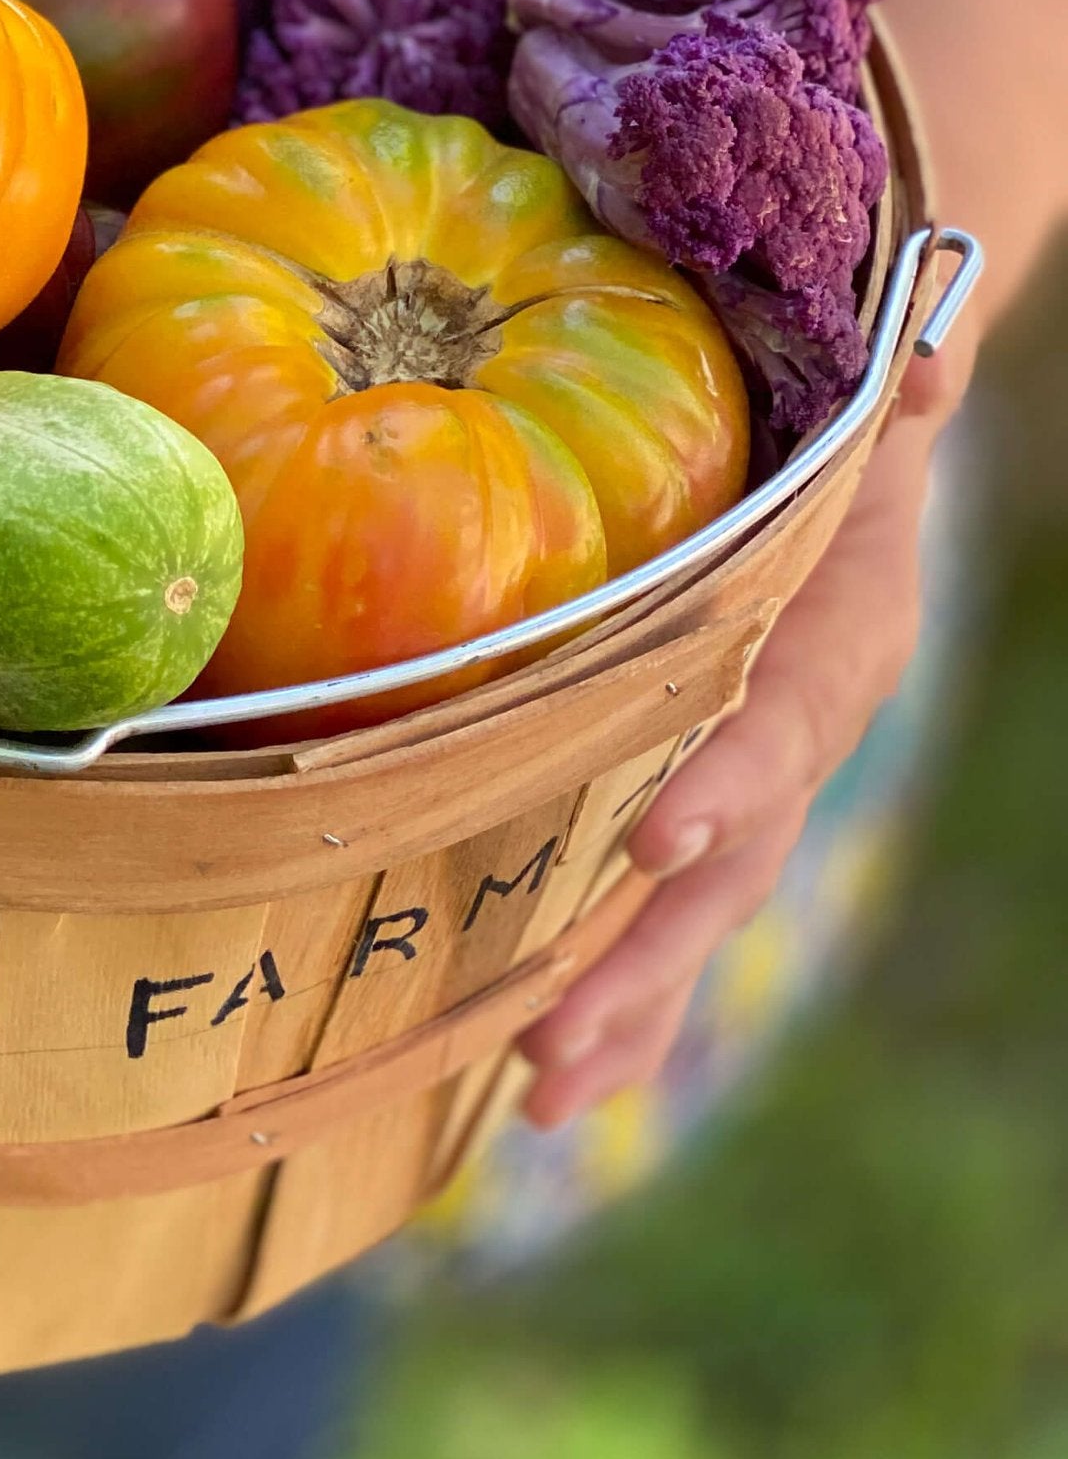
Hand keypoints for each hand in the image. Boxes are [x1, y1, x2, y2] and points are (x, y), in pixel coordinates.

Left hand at [518, 338, 972, 1125]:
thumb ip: (891, 390)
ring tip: (540, 1094)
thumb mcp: (858, 394)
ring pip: (698, 909)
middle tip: (556, 1042)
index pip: (790, 715)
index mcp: (839, 630)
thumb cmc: (827, 413)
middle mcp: (803, 724)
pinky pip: (667, 902)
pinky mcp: (706, 796)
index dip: (735, 778)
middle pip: (736, 858)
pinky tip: (538, 1068)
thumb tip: (920, 364)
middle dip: (651, 955)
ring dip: (624, 1003)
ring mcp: (758, 776)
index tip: (658, 838)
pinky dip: (616, 986)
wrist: (850, 449)